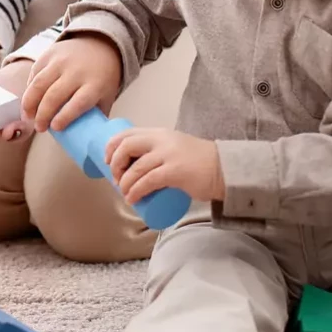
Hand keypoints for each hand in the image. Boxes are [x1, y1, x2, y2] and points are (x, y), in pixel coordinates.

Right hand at [22, 34, 122, 132]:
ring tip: (27, 117)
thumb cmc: (102, 78)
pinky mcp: (50, 54)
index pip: (78, 102)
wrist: (101, 44)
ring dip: (30, 103)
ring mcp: (62, 61)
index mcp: (95, 85)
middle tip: (39, 128)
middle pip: (54, 95)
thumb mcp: (106, 96)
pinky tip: (29, 100)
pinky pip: (35, 73)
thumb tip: (83, 140)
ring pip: (39, 84)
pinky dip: (29, 88)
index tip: (54, 128)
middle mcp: (77, 71)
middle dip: (42, 114)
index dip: (65, 116)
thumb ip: (95, 115)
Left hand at [105, 128, 224, 203]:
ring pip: (135, 168)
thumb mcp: (175, 147)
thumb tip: (135, 165)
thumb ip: (159, 150)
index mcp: (159, 133)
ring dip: (124, 183)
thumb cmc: (199, 163)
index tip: (107, 160)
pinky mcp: (175, 171)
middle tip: (115, 179)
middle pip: (126, 146)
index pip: (127, 133)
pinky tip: (132, 199)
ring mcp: (168, 155)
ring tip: (125, 194)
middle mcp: (162, 140)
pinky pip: (147, 181)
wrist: (224, 169)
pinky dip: (135, 191)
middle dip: (114, 164)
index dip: (112, 146)